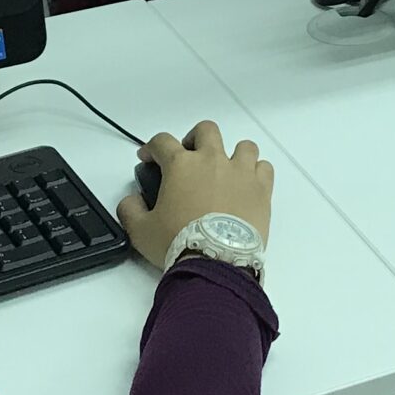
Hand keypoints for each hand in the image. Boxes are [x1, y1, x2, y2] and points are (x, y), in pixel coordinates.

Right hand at [118, 121, 273, 270]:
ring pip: (242, 146)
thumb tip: (131, 200)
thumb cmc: (179, 243)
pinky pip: (264, 168)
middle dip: (195, 139)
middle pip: (206, 131)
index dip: (151, 147)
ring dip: (232, 154)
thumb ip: (130, 210)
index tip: (149, 158)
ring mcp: (240, 173)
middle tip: (190, 158)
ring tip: (225, 172)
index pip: (162, 141)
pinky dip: (256, 172)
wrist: (217, 263)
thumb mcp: (141, 231)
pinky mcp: (261, 190)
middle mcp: (212, 161)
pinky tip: (247, 185)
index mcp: (181, 165)